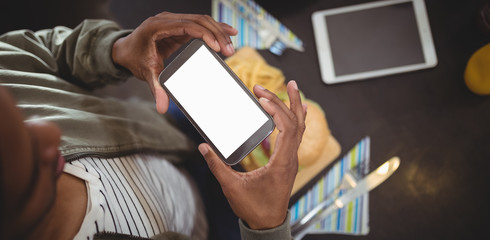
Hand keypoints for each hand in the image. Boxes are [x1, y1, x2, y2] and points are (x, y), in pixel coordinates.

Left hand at [111, 12, 237, 112]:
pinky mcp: (179, 26)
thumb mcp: (146, 73)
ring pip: (202, 20)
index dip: (205, 35)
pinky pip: (199, 24)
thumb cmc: (135, 59)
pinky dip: (214, 28)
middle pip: (199, 20)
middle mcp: (167, 19)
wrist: (125, 50)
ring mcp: (174, 20)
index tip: (217, 47)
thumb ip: (156, 89)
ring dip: (218, 31)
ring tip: (230, 45)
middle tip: (229, 50)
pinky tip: (228, 31)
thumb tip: (162, 108)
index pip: (187, 26)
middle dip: (217, 33)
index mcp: (158, 26)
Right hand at [198, 80, 306, 229]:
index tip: (262, 99)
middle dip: (282, 101)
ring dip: (295, 106)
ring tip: (293, 86)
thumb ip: (217, 165)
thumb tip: (204, 147)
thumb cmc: (254, 208)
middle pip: (295, 122)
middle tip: (263, 88)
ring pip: (300, 127)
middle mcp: (291, 158)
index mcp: (282, 162)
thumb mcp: (232, 187)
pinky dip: (296, 119)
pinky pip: (296, 135)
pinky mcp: (288, 161)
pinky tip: (296, 110)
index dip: (277, 110)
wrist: (268, 224)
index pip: (286, 128)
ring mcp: (291, 159)